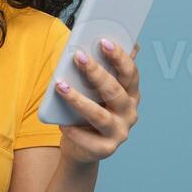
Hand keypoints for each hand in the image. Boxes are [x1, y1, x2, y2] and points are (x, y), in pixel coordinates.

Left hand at [54, 37, 140, 164]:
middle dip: (95, 72)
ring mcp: (119, 132)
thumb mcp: (95, 91)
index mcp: (131, 94)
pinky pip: (88, 139)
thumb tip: (107, 45)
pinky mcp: (106, 149)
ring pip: (99, 115)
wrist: (82, 148)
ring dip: (78, 100)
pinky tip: (62, 122)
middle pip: (114, 91)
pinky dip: (74, 130)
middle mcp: (130, 113)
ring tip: (60, 86)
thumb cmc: (88, 112)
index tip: (103, 41)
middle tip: (77, 56)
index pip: (130, 73)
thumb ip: (102, 70)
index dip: (119, 57)